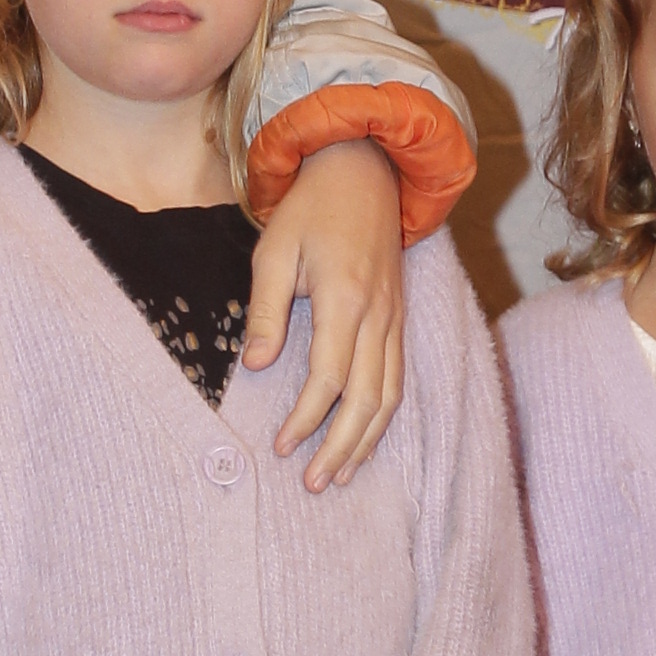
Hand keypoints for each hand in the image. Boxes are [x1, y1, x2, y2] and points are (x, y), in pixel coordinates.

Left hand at [247, 138, 404, 491]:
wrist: (363, 171)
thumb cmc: (311, 209)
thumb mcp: (274, 251)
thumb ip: (265, 311)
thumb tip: (255, 366)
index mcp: (345, 298)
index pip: (329, 377)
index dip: (306, 419)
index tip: (280, 446)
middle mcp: (379, 316)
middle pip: (368, 400)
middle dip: (340, 447)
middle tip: (312, 483)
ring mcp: (395, 319)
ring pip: (390, 396)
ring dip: (365, 442)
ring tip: (339, 476)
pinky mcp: (399, 320)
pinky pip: (398, 379)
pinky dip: (383, 418)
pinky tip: (364, 441)